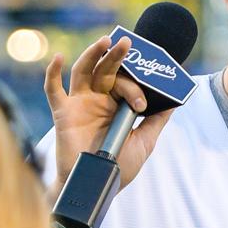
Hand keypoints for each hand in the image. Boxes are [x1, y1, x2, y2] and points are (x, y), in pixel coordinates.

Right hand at [44, 36, 172, 193]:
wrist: (97, 186)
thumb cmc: (119, 167)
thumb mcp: (144, 143)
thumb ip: (157, 121)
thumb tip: (175, 102)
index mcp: (117, 105)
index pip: (126, 83)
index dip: (135, 88)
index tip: (141, 106)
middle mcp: (98, 100)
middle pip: (107, 70)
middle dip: (117, 56)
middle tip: (127, 42)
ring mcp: (80, 104)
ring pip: (84, 71)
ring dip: (93, 54)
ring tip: (105, 40)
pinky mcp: (63, 113)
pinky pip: (53, 89)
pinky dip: (52, 72)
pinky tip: (60, 57)